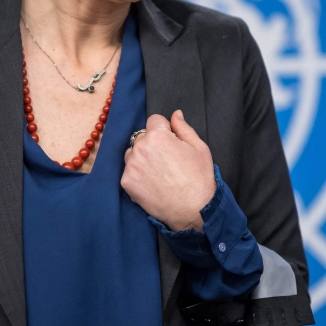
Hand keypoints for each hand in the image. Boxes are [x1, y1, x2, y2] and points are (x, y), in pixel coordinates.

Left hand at [121, 110, 216, 231]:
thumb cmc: (199, 178)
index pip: (154, 120)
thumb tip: (175, 114)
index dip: (165, 130)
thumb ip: (183, 128)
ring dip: (142, 158)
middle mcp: (141, 148)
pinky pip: (129, 171)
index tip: (171, 143)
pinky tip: (152, 183)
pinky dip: (138, 175)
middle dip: (152, 143)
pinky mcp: (126, 182)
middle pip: (142, 137)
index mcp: (158, 136)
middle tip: (167, 160)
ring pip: (133, 153)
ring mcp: (131, 166)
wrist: (194, 210)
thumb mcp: (199, 147)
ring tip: (159, 173)